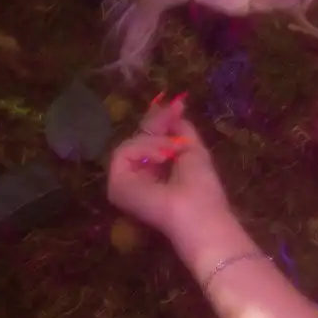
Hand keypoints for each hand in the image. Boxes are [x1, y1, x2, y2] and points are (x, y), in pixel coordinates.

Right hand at [107, 95, 231, 237]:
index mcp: (156, 170)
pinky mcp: (115, 185)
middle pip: (137, 137)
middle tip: (175, 113)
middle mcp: (137, 175)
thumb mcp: (192, 148)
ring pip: (131, 142)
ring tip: (173, 152)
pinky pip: (124, 152)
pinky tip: (162, 158)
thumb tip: (174, 105)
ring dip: (156, 141)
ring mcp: (124, 181)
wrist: (197, 213)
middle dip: (156, 123)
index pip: (148, 138)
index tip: (178, 105)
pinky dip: (146, 149)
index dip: (159, 121)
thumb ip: (179, 128)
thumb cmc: (201, 186)